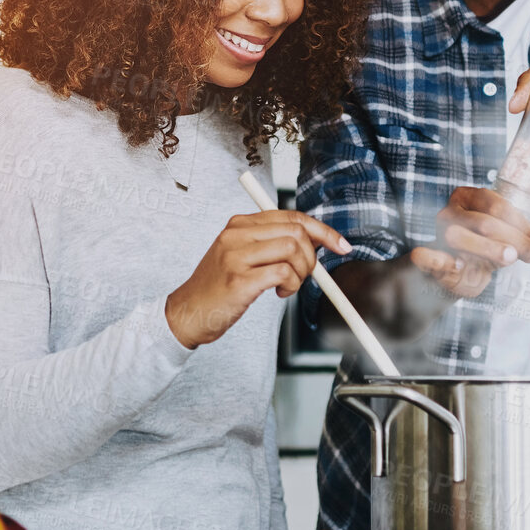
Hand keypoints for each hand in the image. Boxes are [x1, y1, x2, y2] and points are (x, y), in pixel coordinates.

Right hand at [165, 211, 350, 348]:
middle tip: (304, 275)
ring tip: (288, 286)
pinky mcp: (239, 280)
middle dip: (312, 256)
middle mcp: (236, 235)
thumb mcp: (241, 255)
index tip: (341, 245)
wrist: (188, 312)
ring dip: (301, 273)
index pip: (292, 216)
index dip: (322, 230)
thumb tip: (316, 240)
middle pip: (295, 231)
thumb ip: (272, 243)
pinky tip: (279, 293)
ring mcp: (235, 256)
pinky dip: (291, 285)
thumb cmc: (219, 287)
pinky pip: (283, 273)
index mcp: (239, 224)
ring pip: (292, 249)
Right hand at [427, 187, 529, 297]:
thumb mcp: (516, 236)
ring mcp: (438, 234)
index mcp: (471, 197)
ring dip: (488, 250)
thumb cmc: (490, 246)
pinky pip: (426, 256)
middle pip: (484, 222)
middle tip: (529, 255)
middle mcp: (451, 211)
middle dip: (512, 239)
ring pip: (458, 237)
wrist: (460, 273)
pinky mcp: (429, 258)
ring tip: (507, 260)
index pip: (497, 204)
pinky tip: (460, 266)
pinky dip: (438, 260)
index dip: (520, 223)